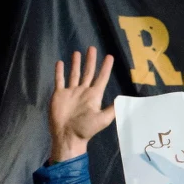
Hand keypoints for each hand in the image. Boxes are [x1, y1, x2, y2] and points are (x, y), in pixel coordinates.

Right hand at [49, 47, 115, 163]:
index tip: (110, 57)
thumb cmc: (86, 128)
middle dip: (91, 61)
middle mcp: (83, 91)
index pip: (101, 78)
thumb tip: (124, 99)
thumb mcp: (103, 119)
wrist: (67, 135)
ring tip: (77, 52)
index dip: (106, 68)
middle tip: (92, 48)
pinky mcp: (59, 94)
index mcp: (94, 96)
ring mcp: (71, 92)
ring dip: (76, 64)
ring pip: (74, 74)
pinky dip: (60, 72)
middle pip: (88, 72)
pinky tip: (60, 63)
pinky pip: (60, 80)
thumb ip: (112, 109)